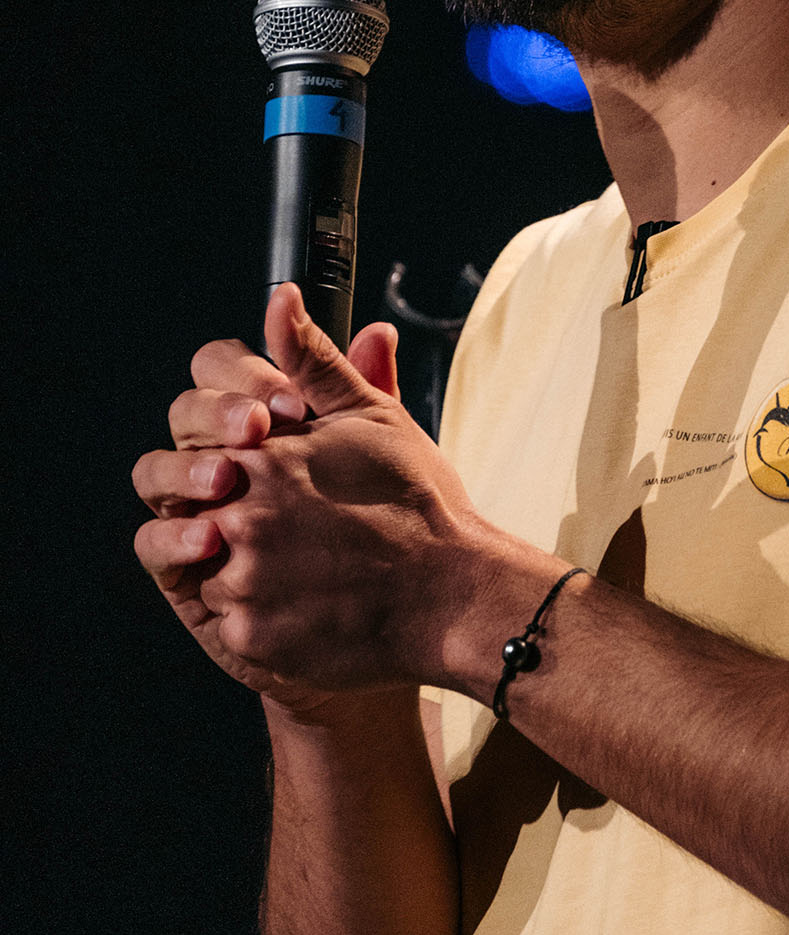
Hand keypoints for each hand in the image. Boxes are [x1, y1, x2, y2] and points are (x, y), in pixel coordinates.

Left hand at [133, 285, 483, 704]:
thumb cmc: (418, 504)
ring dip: (233, 562)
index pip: (194, 446)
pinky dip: (252, 610)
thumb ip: (312, 359)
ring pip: (198, 565)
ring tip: (296, 563)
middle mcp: (240, 515)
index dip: (224, 457)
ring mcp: (240, 580)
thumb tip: (280, 299)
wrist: (455, 595)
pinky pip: (221, 620)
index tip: (262, 468)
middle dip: (226, 511)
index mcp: (261, 454)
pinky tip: (302, 601)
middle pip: (187, 507)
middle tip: (282, 525)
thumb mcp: (368, 417)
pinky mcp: (247, 636)